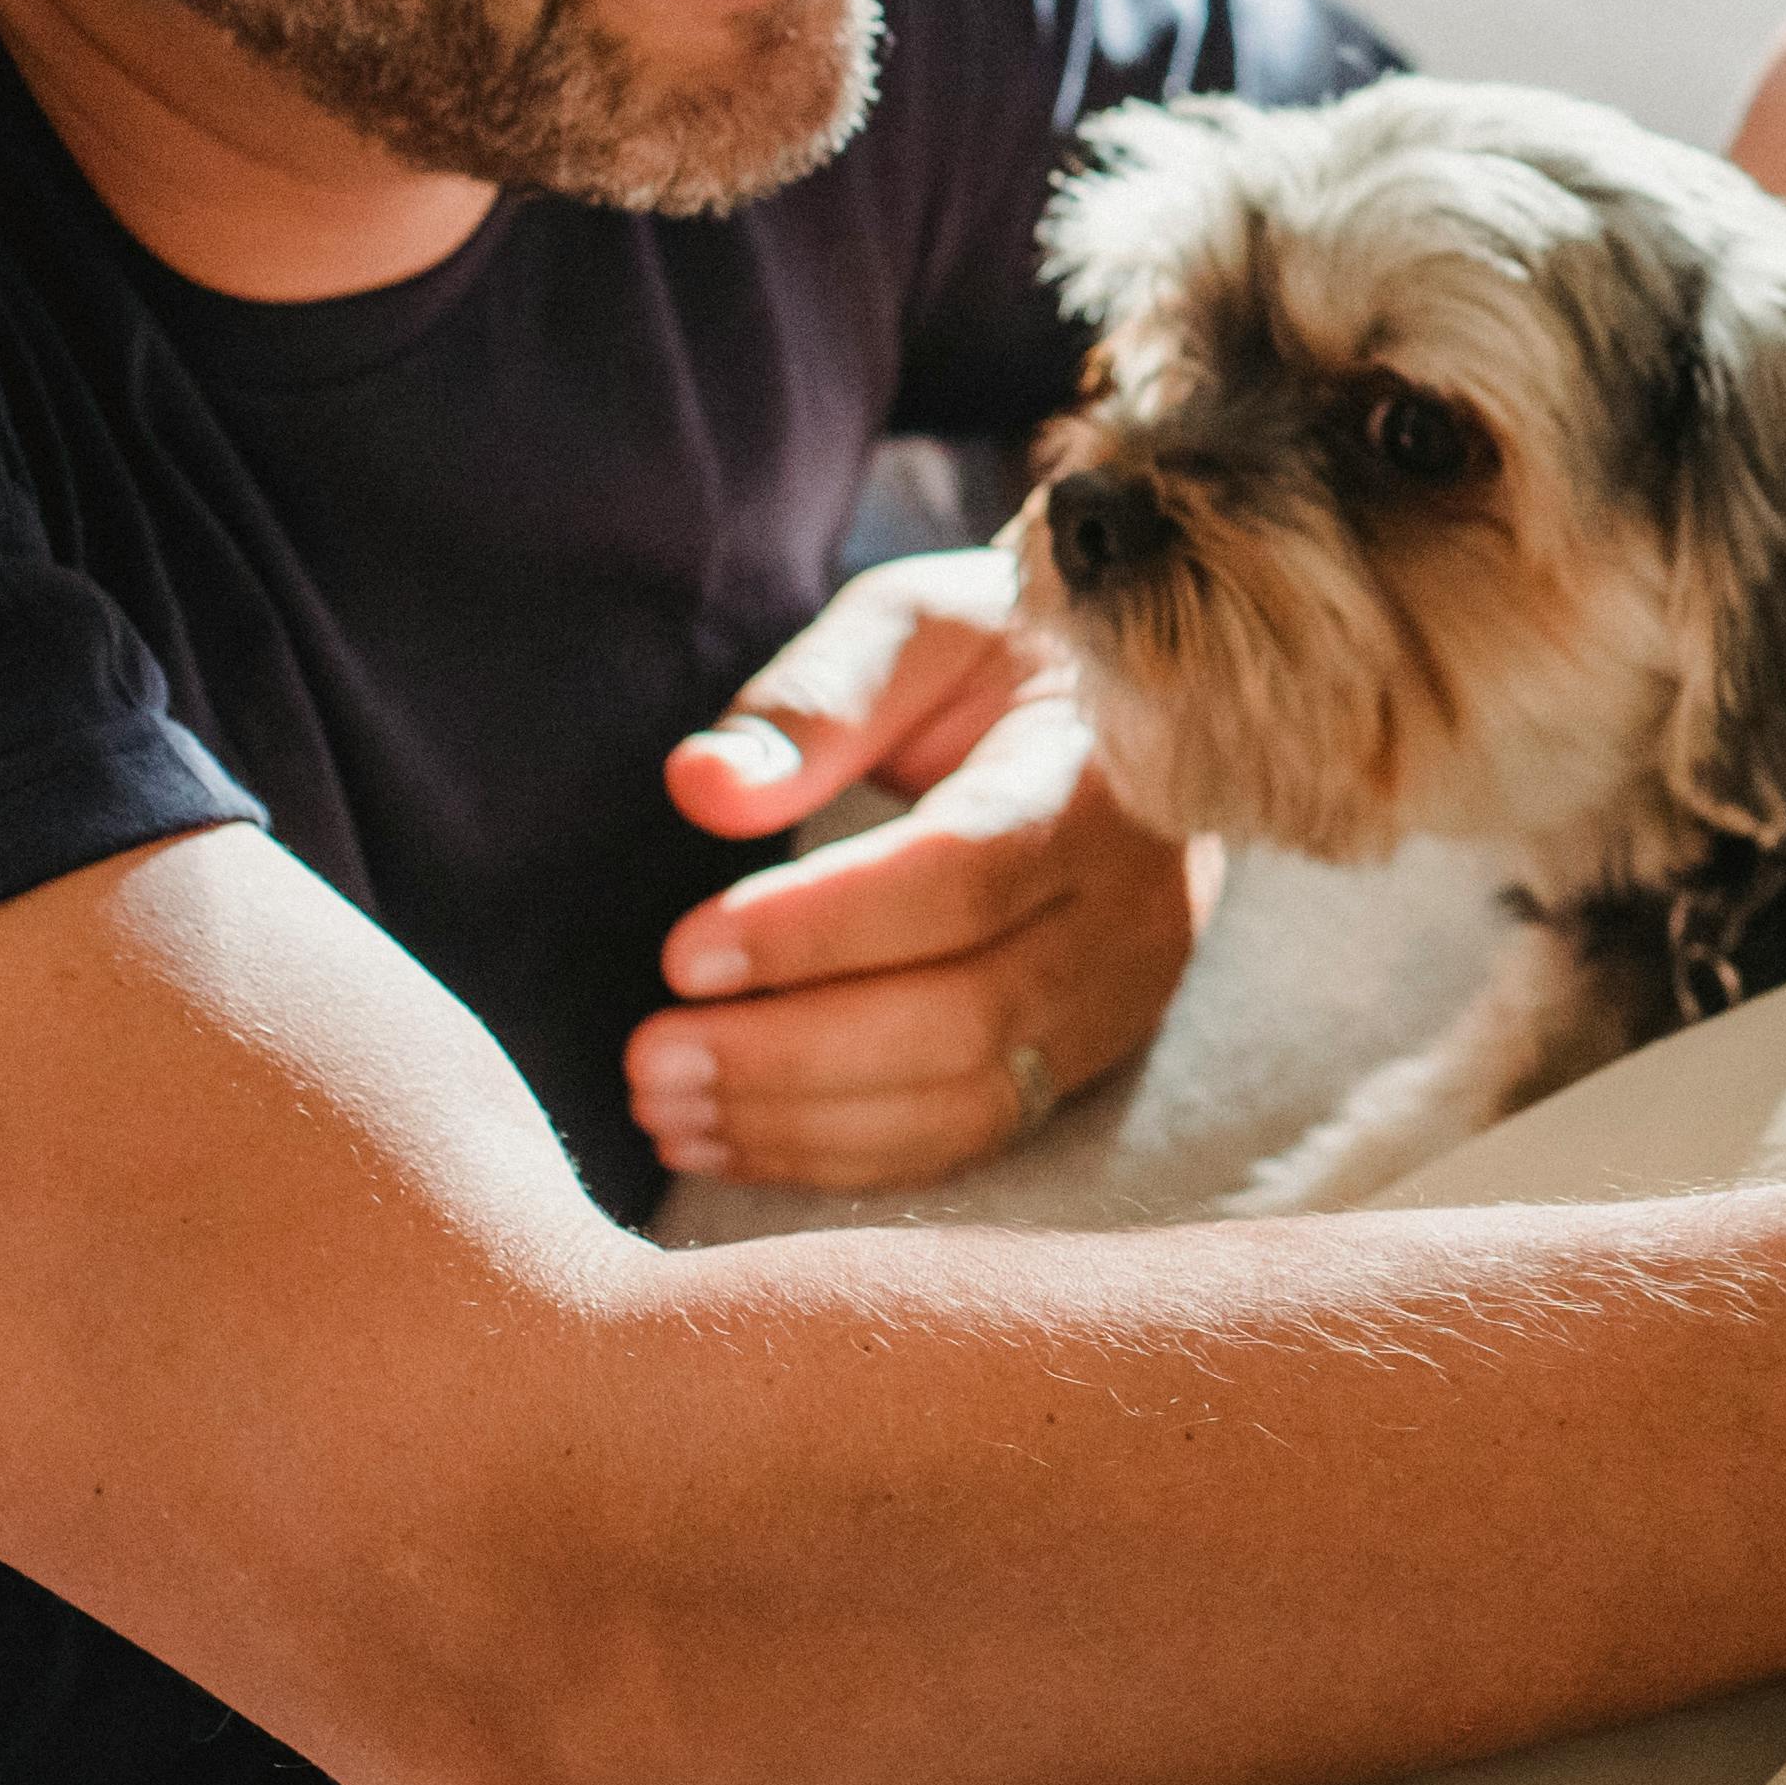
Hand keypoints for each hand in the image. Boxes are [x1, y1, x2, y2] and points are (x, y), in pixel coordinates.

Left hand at [626, 548, 1210, 1191]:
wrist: (1136, 715)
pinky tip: (731, 1140)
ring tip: (665, 1107)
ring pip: (969, 1097)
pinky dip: (842, 1155)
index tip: (683, 953)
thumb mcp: (913, 629)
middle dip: (792, 1052)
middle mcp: (1131, 905)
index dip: (819, 930)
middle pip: (967, 1013)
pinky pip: (969, 1135)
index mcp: (1091, 779)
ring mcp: (1121, 997)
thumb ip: (814, 700)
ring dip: (803, 1121)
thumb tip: (703, 787)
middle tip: (649, 1055)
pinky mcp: (1089, 1057)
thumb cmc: (997, 660)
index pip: (964, 876)